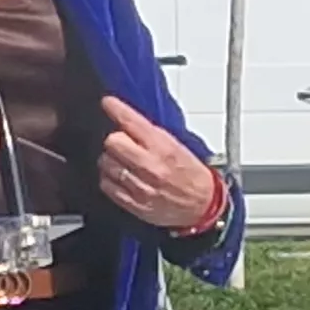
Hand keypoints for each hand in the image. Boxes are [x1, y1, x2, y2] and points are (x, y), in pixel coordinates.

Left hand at [99, 97, 221, 230]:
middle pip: (112, 142)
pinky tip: (121, 178)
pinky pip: (107, 186)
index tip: (108, 103)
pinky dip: (110, 180)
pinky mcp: (134, 203)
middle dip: (115, 140)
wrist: (203, 206)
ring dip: (110, 161)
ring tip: (123, 163)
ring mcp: (140, 185)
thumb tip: (128, 122)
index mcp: (163, 147)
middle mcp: (150, 165)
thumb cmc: (192, 175)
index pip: (132, 122)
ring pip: (106, 163)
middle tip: (122, 144)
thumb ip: (152, 135)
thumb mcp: (177, 147)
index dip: (116, 109)